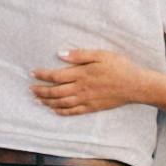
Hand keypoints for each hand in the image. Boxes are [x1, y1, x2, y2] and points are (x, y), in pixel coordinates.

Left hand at [30, 46, 151, 115]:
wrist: (135, 85)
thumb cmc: (119, 67)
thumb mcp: (100, 55)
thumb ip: (79, 55)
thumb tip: (61, 54)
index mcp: (82, 74)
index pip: (57, 76)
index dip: (43, 75)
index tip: (32, 73)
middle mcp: (81, 89)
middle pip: (56, 92)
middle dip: (41, 91)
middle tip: (30, 90)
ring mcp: (87, 100)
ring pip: (62, 103)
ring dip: (48, 102)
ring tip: (38, 100)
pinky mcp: (93, 107)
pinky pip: (74, 111)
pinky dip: (62, 112)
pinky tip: (55, 110)